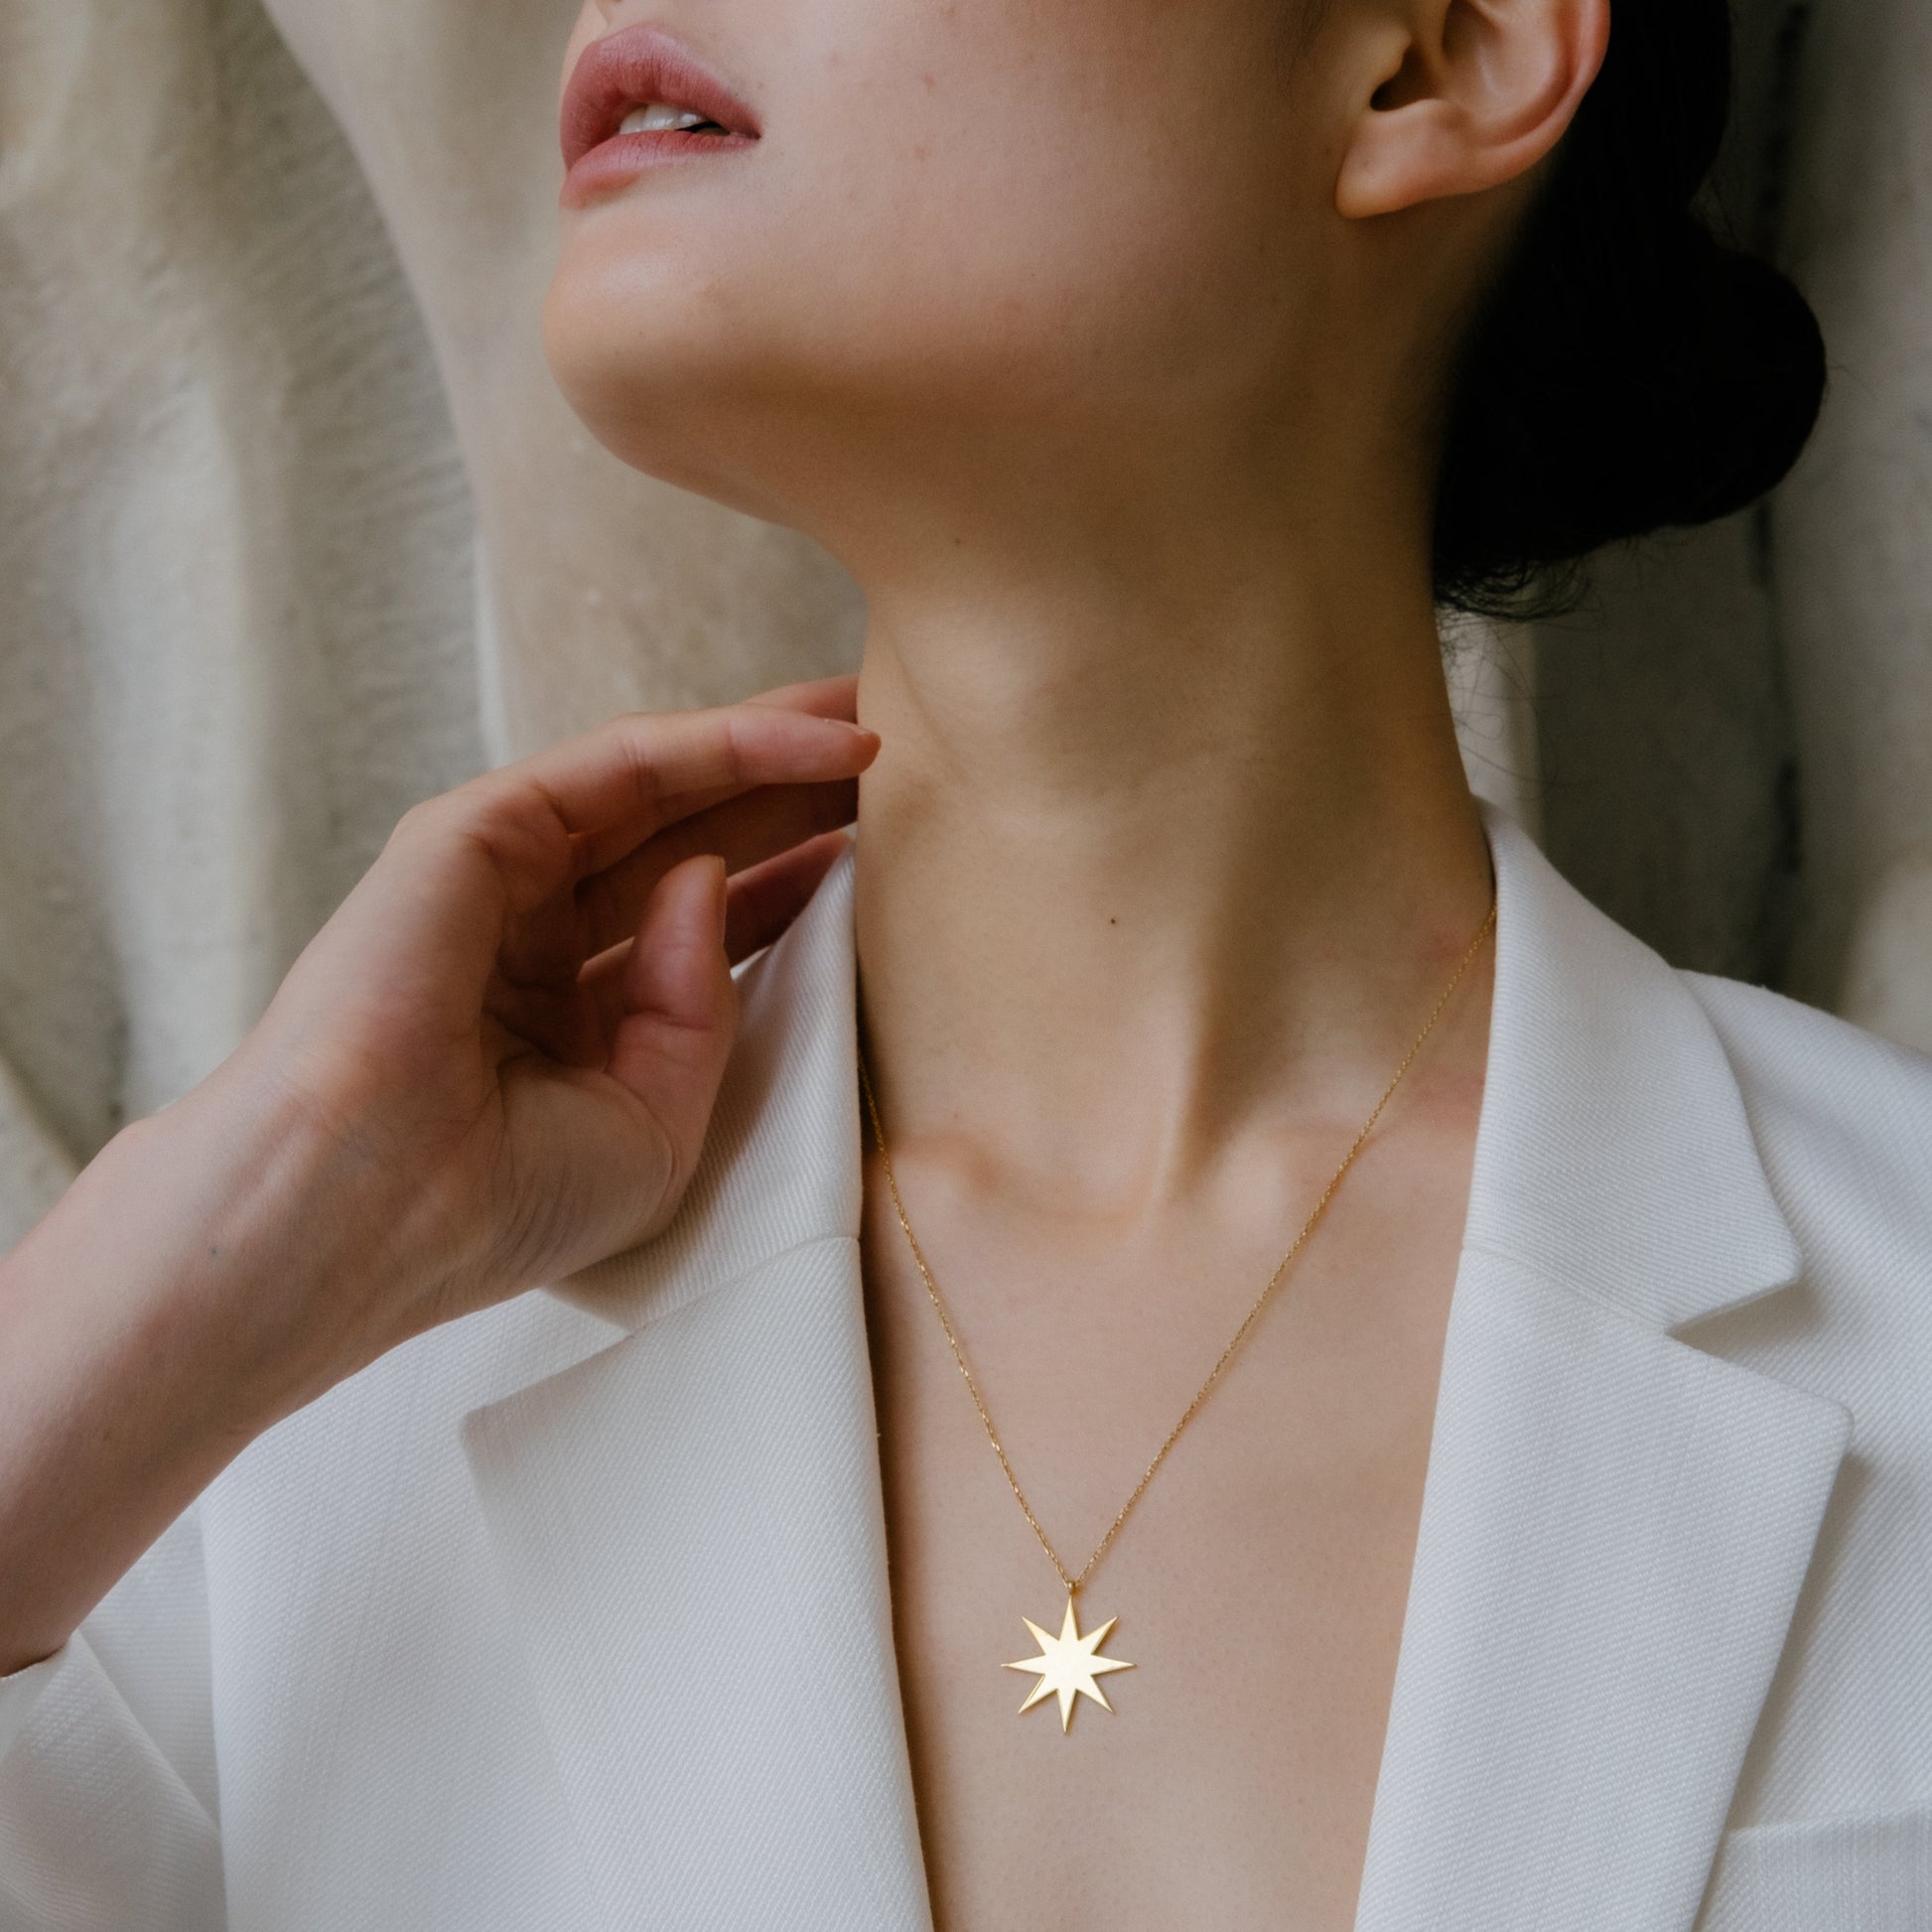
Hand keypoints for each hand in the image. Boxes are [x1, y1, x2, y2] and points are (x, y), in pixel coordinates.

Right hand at [194, 672, 877, 1394]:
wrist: (372, 1213)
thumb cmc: (501, 1205)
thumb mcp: (658, 1126)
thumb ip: (703, 1007)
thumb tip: (713, 877)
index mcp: (569, 1020)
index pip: (703, 926)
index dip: (793, 881)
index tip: (885, 853)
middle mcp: (536, 939)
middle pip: (691, 841)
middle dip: (791, 798)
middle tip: (901, 757)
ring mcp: (500, 881)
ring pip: (663, 788)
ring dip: (772, 749)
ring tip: (878, 717)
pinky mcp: (473, 833)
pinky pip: (622, 767)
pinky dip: (724, 742)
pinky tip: (818, 742)